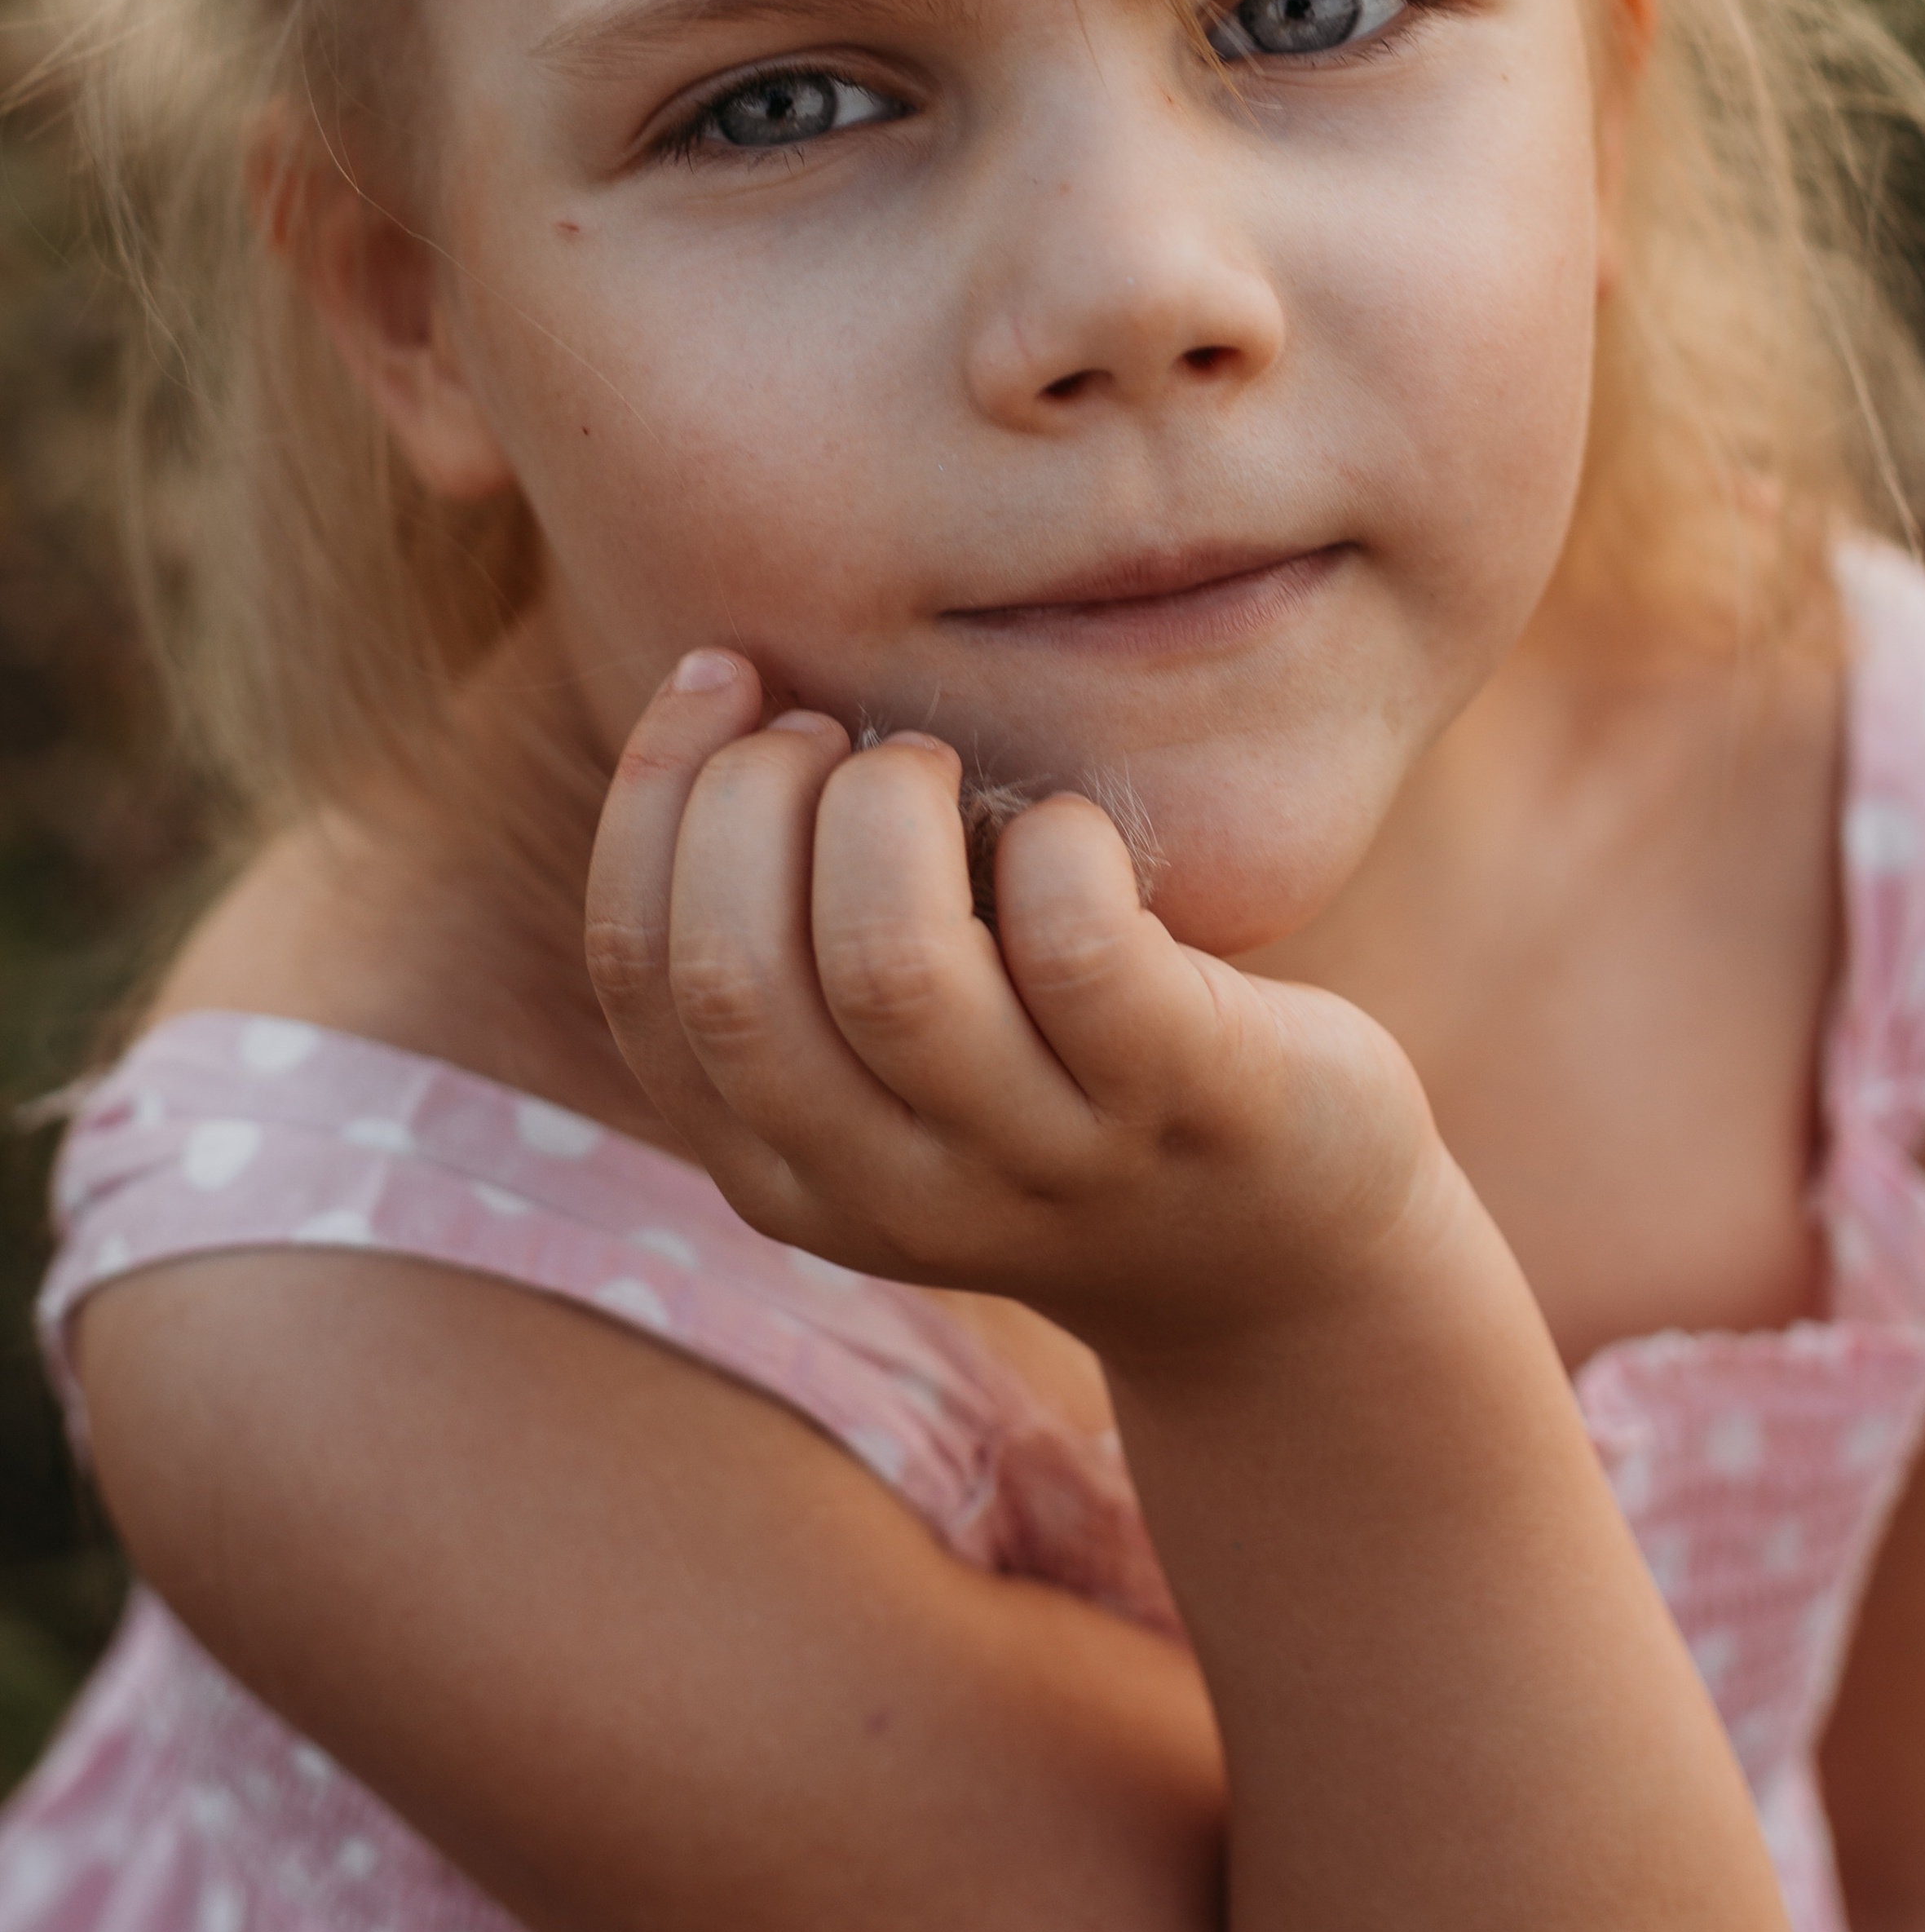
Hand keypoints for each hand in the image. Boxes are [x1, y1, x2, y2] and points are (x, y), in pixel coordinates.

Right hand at [584, 653, 1439, 1362]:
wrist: (1278, 1257)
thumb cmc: (1054, 1088)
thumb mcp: (891, 1068)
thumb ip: (791, 948)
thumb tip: (727, 697)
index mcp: (779, 1173)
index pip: (641, 981)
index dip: (650, 797)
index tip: (724, 675)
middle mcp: (888, 1191)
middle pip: (733, 979)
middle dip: (752, 798)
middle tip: (836, 732)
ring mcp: (1040, 1158)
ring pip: (893, 968)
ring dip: (889, 810)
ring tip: (935, 763)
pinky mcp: (1182, 1102)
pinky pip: (1076, 947)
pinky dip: (1053, 841)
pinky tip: (1067, 828)